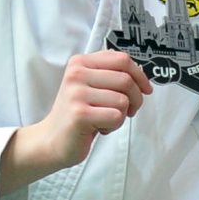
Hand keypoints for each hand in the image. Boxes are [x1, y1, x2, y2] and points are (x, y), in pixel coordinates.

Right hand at [1, 50, 151, 190]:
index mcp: (80, 62)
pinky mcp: (80, 114)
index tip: (146, 90)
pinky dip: (114, 126)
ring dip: (121, 115)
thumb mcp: (92, 86)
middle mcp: (76, 74)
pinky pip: (116, 117)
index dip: (140, 75)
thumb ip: (111, 75)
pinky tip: (99, 128)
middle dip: (135, 99)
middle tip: (127, 111)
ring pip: (123, 100)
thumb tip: (142, 76)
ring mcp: (76, 94)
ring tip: (104, 119)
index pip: (122, 59)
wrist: (52, 139)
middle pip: (126, 80)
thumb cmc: (79, 113)